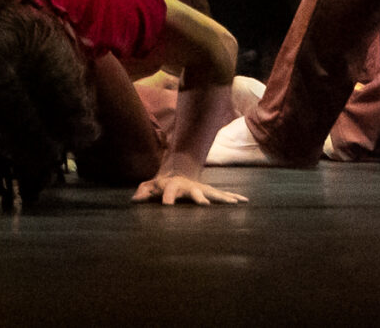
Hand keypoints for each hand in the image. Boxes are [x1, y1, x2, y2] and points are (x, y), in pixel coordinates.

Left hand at [133, 173, 249, 205]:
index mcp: (173, 184)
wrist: (178, 173)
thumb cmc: (162, 185)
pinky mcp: (210, 192)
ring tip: (235, 203)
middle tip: (204, 205)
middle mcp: (189, 185)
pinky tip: (244, 201)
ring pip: (213, 192)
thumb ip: (144, 191)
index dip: (167, 197)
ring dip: (223, 198)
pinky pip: (223, 195)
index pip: (169, 189)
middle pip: (194, 191)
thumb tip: (134, 200)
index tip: (166, 206)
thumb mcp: (151, 186)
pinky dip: (233, 197)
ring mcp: (201, 188)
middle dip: (199, 198)